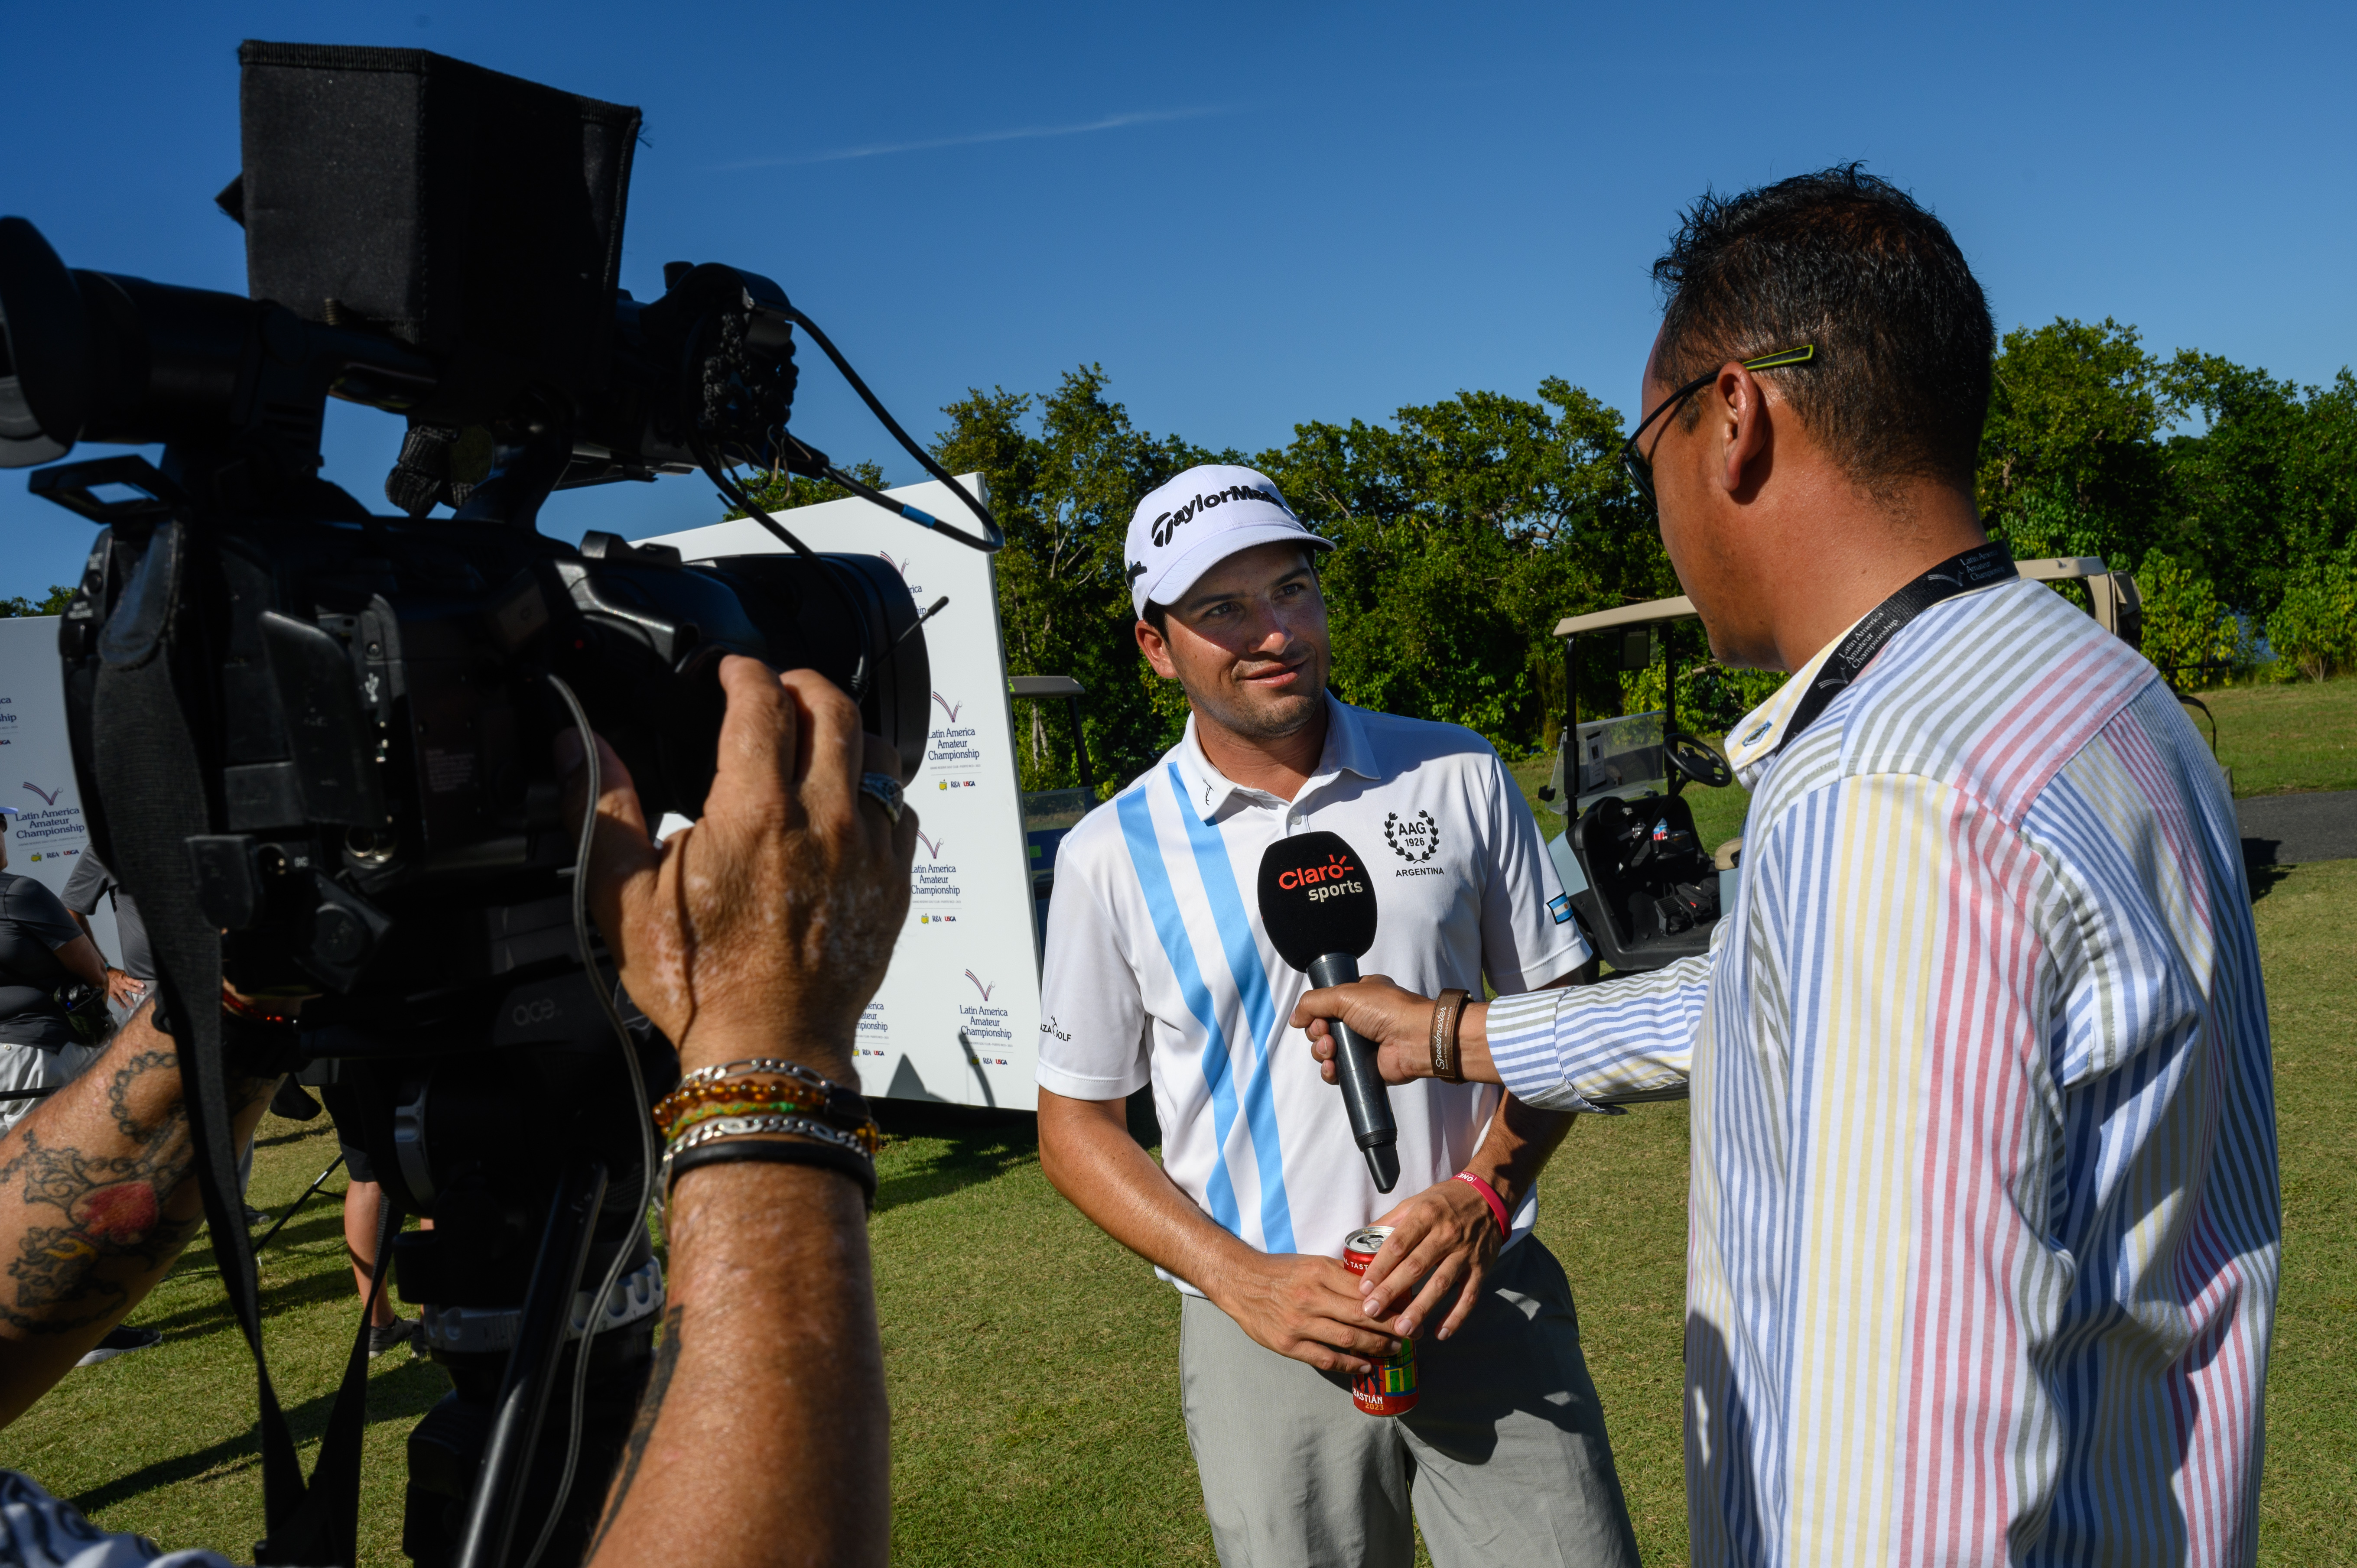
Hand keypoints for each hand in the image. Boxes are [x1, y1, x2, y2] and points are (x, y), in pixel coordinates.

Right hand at [104, 968, 144, 1006]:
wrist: (104, 975)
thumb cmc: (115, 973)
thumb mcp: (122, 973)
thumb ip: (128, 978)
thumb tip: (136, 981)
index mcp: (124, 978)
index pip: (132, 980)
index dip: (138, 983)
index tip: (143, 986)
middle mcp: (121, 984)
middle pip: (130, 988)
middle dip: (137, 991)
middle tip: (143, 993)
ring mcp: (116, 989)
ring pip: (124, 996)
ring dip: (129, 1000)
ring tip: (134, 1005)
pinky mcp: (112, 993)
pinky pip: (117, 999)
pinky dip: (121, 1004)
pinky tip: (125, 1008)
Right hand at [562, 657, 917, 1087]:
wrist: (768, 1048)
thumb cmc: (698, 981)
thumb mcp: (624, 895)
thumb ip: (604, 808)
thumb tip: (578, 746)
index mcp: (755, 812)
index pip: (761, 701)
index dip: (743, 670)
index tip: (730, 670)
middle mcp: (823, 819)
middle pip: (832, 707)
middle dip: (800, 683)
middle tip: (775, 690)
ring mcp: (867, 849)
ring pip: (877, 752)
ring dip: (845, 731)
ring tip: (815, 738)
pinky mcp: (893, 882)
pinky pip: (900, 810)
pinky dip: (875, 791)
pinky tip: (846, 803)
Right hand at [1204, 1251, 1403, 1374]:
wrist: (1241, 1282)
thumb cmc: (1281, 1271)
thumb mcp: (1312, 1263)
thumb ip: (1341, 1275)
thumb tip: (1377, 1287)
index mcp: (1320, 1272)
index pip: (1365, 1289)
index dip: (1391, 1301)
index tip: (1410, 1308)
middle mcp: (1311, 1297)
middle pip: (1362, 1316)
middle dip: (1392, 1327)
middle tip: (1413, 1333)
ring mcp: (1299, 1323)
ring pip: (1348, 1339)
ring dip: (1376, 1347)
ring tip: (1395, 1350)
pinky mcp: (1288, 1344)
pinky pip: (1325, 1358)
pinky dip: (1349, 1365)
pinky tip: (1365, 1367)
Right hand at [1292, 974, 1438, 1085]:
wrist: (1415, 1039)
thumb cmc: (1389, 1010)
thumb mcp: (1344, 994)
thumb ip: (1313, 1002)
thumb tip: (1295, 1018)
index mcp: (1358, 996)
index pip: (1325, 1004)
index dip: (1315, 1013)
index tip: (1316, 1018)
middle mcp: (1360, 1019)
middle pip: (1321, 1029)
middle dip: (1317, 1033)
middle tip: (1326, 1034)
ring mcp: (1362, 1044)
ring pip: (1326, 1051)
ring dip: (1321, 1052)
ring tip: (1331, 1051)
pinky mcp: (1364, 1066)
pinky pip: (1337, 1072)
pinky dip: (1330, 1071)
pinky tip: (1333, 1068)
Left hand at [1357, 1178, 1501, 1340]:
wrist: (1488, 1197)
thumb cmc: (1445, 1201)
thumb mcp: (1416, 1201)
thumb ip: (1390, 1220)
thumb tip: (1363, 1237)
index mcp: (1425, 1216)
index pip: (1398, 1244)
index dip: (1379, 1267)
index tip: (1363, 1287)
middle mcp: (1446, 1234)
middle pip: (1415, 1266)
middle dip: (1391, 1291)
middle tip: (1371, 1312)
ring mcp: (1465, 1253)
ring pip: (1441, 1284)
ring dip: (1421, 1309)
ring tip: (1402, 1329)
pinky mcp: (1481, 1268)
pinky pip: (1469, 1296)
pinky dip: (1456, 1316)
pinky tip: (1441, 1333)